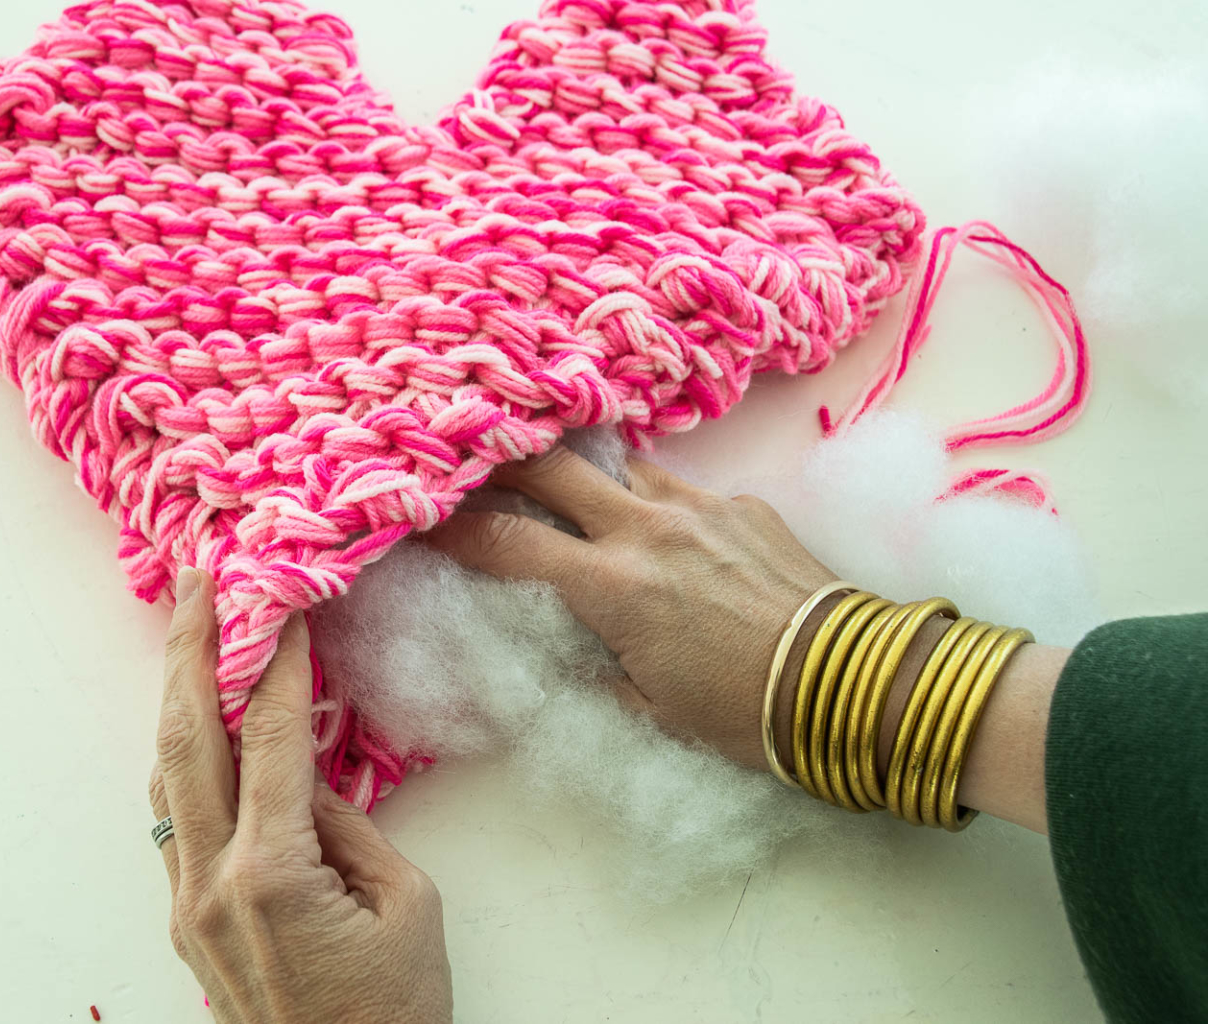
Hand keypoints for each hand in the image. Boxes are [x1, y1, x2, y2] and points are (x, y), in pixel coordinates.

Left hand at [148, 569, 452, 1022]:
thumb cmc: (393, 1012)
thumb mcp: (406, 903)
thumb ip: (350, 827)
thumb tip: (307, 779)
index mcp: (273, 872)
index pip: (269, 736)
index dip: (277, 661)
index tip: (284, 603)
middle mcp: (212, 882)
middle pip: (186, 739)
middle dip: (188, 649)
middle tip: (196, 581)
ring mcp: (188, 903)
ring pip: (167, 776)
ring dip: (176, 698)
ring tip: (187, 633)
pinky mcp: (188, 920)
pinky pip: (175, 818)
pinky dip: (184, 757)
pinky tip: (198, 725)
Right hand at [429, 447, 835, 770]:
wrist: (849, 685)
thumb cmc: (743, 714)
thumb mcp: (649, 708)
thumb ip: (597, 663)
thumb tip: (574, 644)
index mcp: (612, 587)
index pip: (506, 542)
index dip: (455, 529)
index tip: (426, 519)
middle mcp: (646, 529)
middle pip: (550, 468)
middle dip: (505, 463)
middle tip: (479, 465)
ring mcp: (698, 507)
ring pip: (618, 466)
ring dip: (586, 477)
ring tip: (571, 488)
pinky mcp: (742, 505)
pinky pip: (680, 490)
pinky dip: (657, 504)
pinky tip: (667, 532)